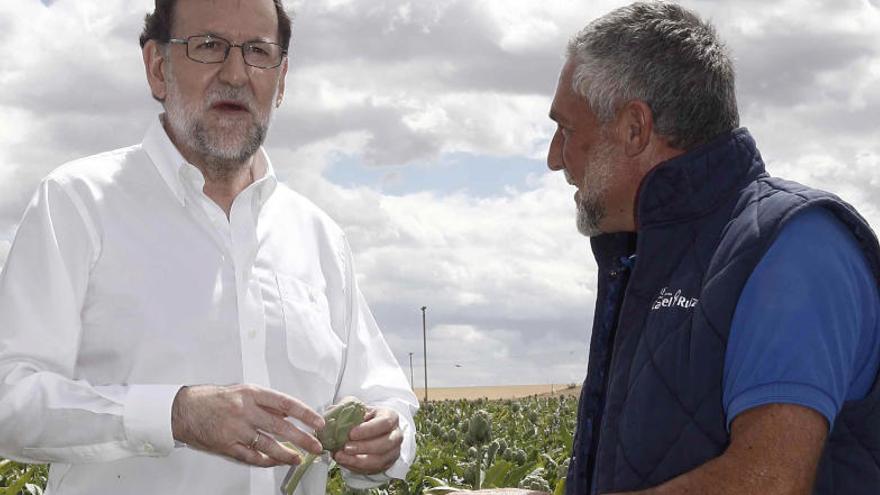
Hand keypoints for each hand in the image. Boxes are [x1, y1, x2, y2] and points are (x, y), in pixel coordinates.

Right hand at [171, 384, 324, 466]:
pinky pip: (251, 457)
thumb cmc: (213, 399)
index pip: (285, 403)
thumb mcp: (242, 392)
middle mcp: (244, 410)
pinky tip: (276, 462)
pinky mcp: (226, 445)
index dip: (305, 414)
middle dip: (302, 438)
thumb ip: (265, 403)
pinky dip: (265, 461)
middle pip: (280, 427)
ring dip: (286, 454)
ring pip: (267, 445)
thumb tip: (289, 415)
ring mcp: (235, 429)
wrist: (183, 409)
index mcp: (251, 393)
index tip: (318, 422)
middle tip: (316, 445)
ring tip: (299, 458)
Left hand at [332, 406, 402, 473]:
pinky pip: (373, 469)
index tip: (351, 433)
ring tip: (341, 457)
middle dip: (364, 447)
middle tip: (346, 447)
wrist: (370, 430)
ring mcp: (393, 451)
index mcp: (391, 416)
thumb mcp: (356, 406)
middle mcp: (396, 434)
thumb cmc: (363, 417)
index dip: (368, 430)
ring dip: (359, 460)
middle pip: (385, 444)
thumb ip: (346, 407)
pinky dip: (357, 467)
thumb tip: (331, 412)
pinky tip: (345, 462)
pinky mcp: (386, 464)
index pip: (384, 423)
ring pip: (380, 460)